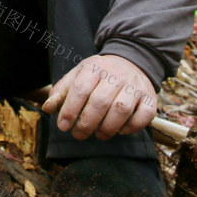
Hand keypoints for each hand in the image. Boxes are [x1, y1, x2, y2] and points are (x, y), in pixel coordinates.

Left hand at [41, 54, 156, 140]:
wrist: (131, 61)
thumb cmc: (99, 74)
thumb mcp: (77, 75)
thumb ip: (61, 92)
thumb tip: (46, 109)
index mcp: (94, 68)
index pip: (80, 89)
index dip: (70, 110)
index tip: (63, 126)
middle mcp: (116, 75)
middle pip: (100, 102)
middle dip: (87, 123)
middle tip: (79, 135)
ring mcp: (135, 86)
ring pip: (122, 110)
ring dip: (108, 128)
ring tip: (99, 135)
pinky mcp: (150, 97)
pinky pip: (144, 116)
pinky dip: (131, 127)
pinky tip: (120, 130)